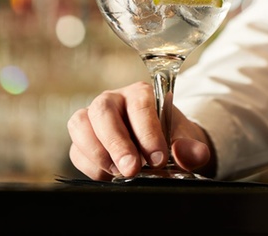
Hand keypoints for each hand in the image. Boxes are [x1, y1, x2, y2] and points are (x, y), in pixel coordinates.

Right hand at [67, 81, 214, 180]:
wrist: (159, 148)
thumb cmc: (171, 139)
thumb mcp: (186, 142)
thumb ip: (191, 148)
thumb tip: (188, 154)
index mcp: (141, 93)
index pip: (140, 106)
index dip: (148, 133)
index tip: (158, 159)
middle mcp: (113, 99)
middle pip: (104, 111)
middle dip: (117, 143)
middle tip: (131, 169)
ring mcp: (93, 117)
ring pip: (81, 125)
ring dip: (98, 152)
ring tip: (119, 173)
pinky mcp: (81, 138)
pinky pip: (76, 149)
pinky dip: (91, 166)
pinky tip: (110, 176)